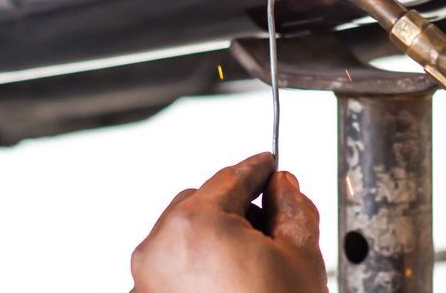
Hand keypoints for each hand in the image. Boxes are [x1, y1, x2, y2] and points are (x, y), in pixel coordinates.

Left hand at [132, 152, 326, 292]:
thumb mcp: (300, 254)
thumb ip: (291, 206)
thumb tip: (282, 186)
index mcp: (195, 225)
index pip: (232, 177)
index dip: (258, 168)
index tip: (269, 166)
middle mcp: (158, 250)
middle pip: (200, 203)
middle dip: (234, 208)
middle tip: (270, 225)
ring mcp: (145, 284)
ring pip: (182, 238)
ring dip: (213, 240)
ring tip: (251, 266)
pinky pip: (172, 272)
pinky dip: (197, 271)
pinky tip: (230, 287)